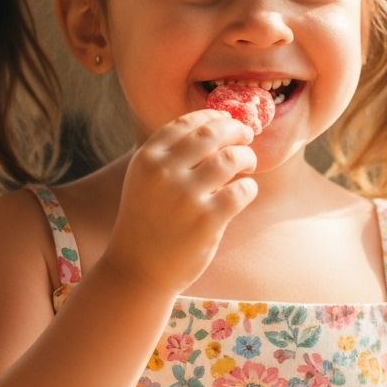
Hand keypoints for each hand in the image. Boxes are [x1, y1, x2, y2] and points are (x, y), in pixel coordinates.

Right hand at [102, 109, 257, 294]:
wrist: (138, 269)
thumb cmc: (148, 221)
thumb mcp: (145, 180)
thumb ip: (171, 155)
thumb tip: (217, 126)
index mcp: (147, 158)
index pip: (187, 122)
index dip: (214, 116)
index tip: (227, 120)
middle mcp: (164, 172)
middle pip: (213, 133)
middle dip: (236, 130)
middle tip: (246, 137)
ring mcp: (185, 196)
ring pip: (232, 158)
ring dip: (247, 158)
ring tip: (247, 167)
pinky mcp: (207, 220)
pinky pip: (242, 190)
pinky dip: (249, 188)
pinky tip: (243, 193)